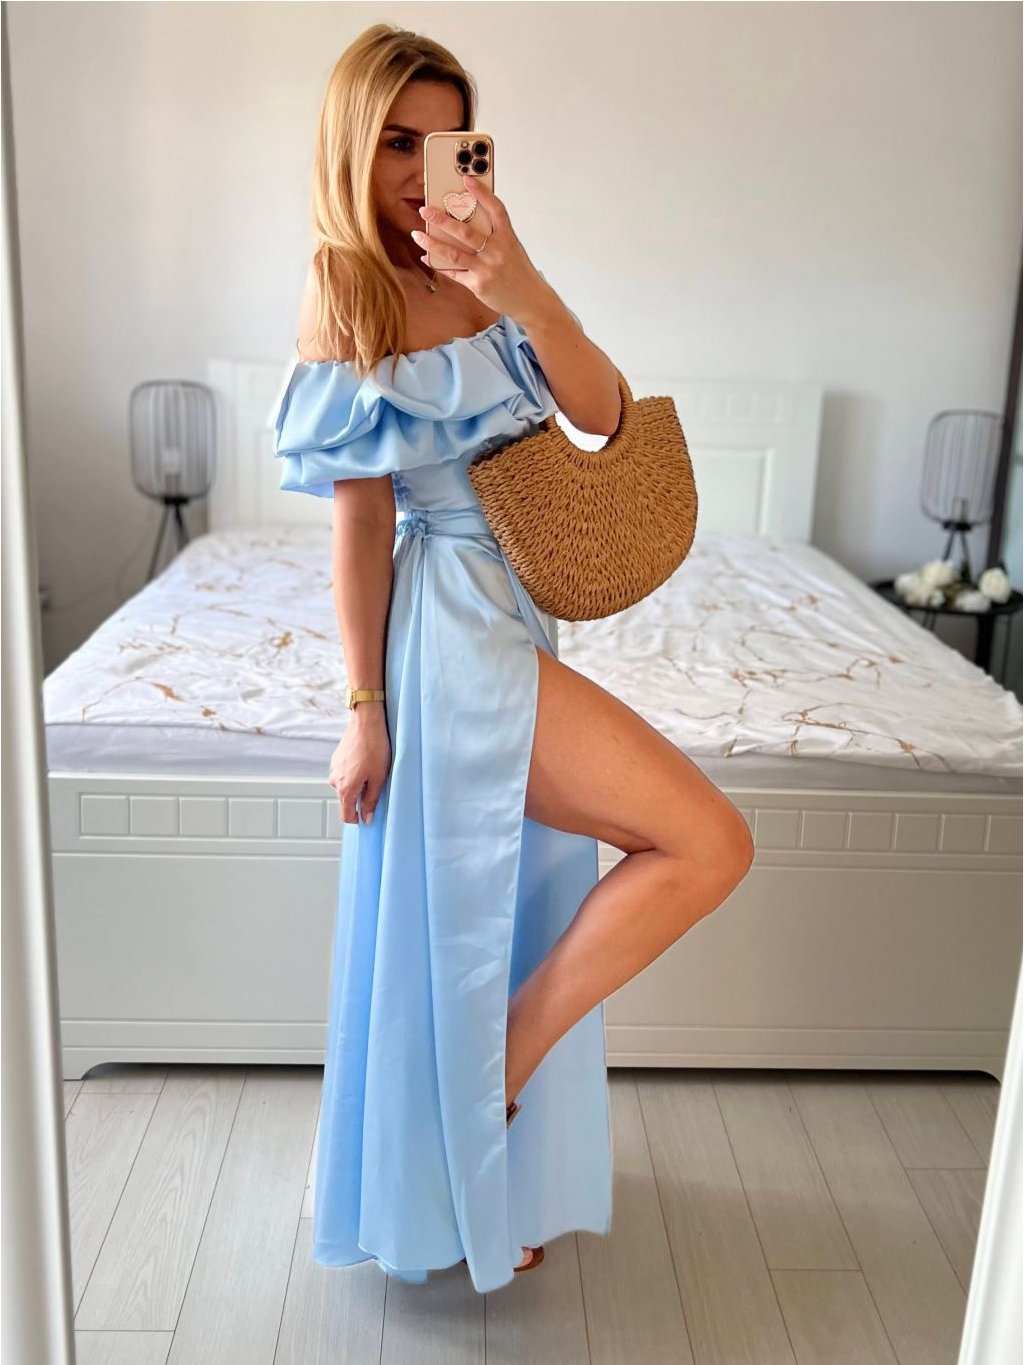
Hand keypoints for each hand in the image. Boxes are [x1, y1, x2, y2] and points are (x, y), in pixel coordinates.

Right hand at [329, 709, 390, 824]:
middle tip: (376, 787)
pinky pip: (344, 775)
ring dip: (357, 785)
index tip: (368, 816)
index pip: (346, 815)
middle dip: (359, 799)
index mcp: (345, 789)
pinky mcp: (335, 761)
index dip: (357, 819)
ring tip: (371, 772)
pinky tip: (365, 764)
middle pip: (346, 801)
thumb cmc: (375, 749)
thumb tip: (367, 818)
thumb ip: (371, 801)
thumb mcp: (378, 778)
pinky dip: (353, 775)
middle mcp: (335, 781)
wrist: (365, 723)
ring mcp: (334, 770)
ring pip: (345, 787)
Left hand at [411, 173, 549, 321]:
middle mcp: (497, 252)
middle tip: (425, 210)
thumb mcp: (512, 249)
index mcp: (507, 238)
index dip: (482, 193)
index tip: (467, 179)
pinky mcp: (478, 285)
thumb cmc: (519, 272)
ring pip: (454, 253)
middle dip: (442, 220)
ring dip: (432, 243)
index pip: (495, 210)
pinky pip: (454, 273)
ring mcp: (486, 269)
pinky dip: (438, 264)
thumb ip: (493, 236)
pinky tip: (426, 256)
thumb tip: (465, 223)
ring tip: (417, 235)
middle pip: (466, 232)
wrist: (531, 300)